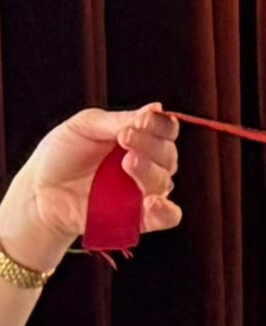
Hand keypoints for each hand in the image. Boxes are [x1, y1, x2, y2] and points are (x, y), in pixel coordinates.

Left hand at [1, 104, 180, 274]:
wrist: (37, 190)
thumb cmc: (60, 154)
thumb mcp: (85, 126)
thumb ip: (121, 120)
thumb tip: (157, 109)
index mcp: (140, 138)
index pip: (166, 129)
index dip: (159, 125)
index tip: (139, 123)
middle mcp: (148, 164)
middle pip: (168, 154)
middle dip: (151, 146)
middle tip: (125, 140)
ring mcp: (143, 191)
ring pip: (165, 182)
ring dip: (150, 171)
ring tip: (127, 165)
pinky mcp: (137, 217)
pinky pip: (168, 217)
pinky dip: (166, 211)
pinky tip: (152, 203)